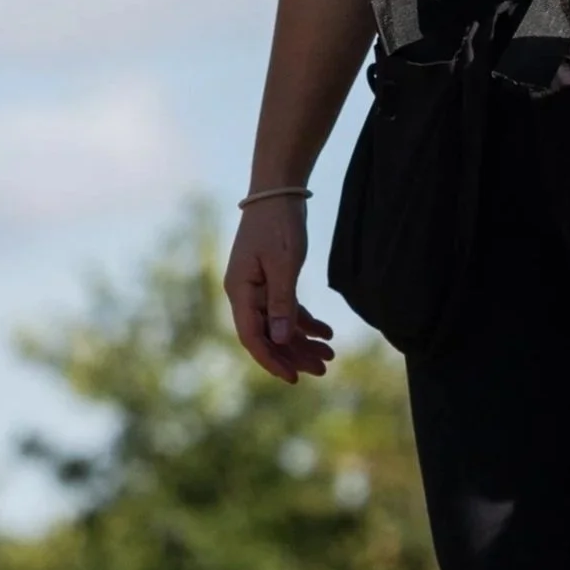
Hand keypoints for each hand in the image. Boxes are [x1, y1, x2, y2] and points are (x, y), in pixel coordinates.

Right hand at [224, 198, 335, 381]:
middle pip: (268, 335)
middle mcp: (244, 293)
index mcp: (240, 291)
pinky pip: (286, 310)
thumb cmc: (279, 224)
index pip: (252, 337)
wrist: (278, 191)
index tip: (294, 379)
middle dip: (295, 355)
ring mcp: (257, 288)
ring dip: (303, 341)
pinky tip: (326, 333)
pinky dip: (305, 322)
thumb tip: (278, 339)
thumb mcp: (284, 264)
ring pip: (279, 325)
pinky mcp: (271, 280)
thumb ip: (281, 302)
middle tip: (324, 370)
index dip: (272, 360)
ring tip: (329, 356)